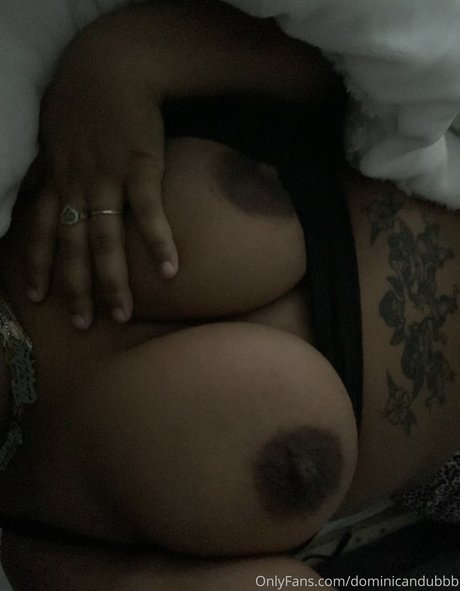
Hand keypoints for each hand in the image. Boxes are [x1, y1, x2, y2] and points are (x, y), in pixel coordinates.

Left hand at [27, 33, 177, 328]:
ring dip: (112, 280)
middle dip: (74, 288)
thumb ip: (52, 169)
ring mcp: (107, 176)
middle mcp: (75, 183)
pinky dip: (159, 242)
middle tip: (82, 325)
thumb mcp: (55, 136)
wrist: (112, 66)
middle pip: (71, 246)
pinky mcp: (141, 166)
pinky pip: (148, 212)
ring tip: (121, 315)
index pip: (38, 229)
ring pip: (104, 238)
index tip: (36, 297)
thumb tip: (46, 193)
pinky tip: (171, 271)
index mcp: (55, 177)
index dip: (36, 265)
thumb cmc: (83, 101)